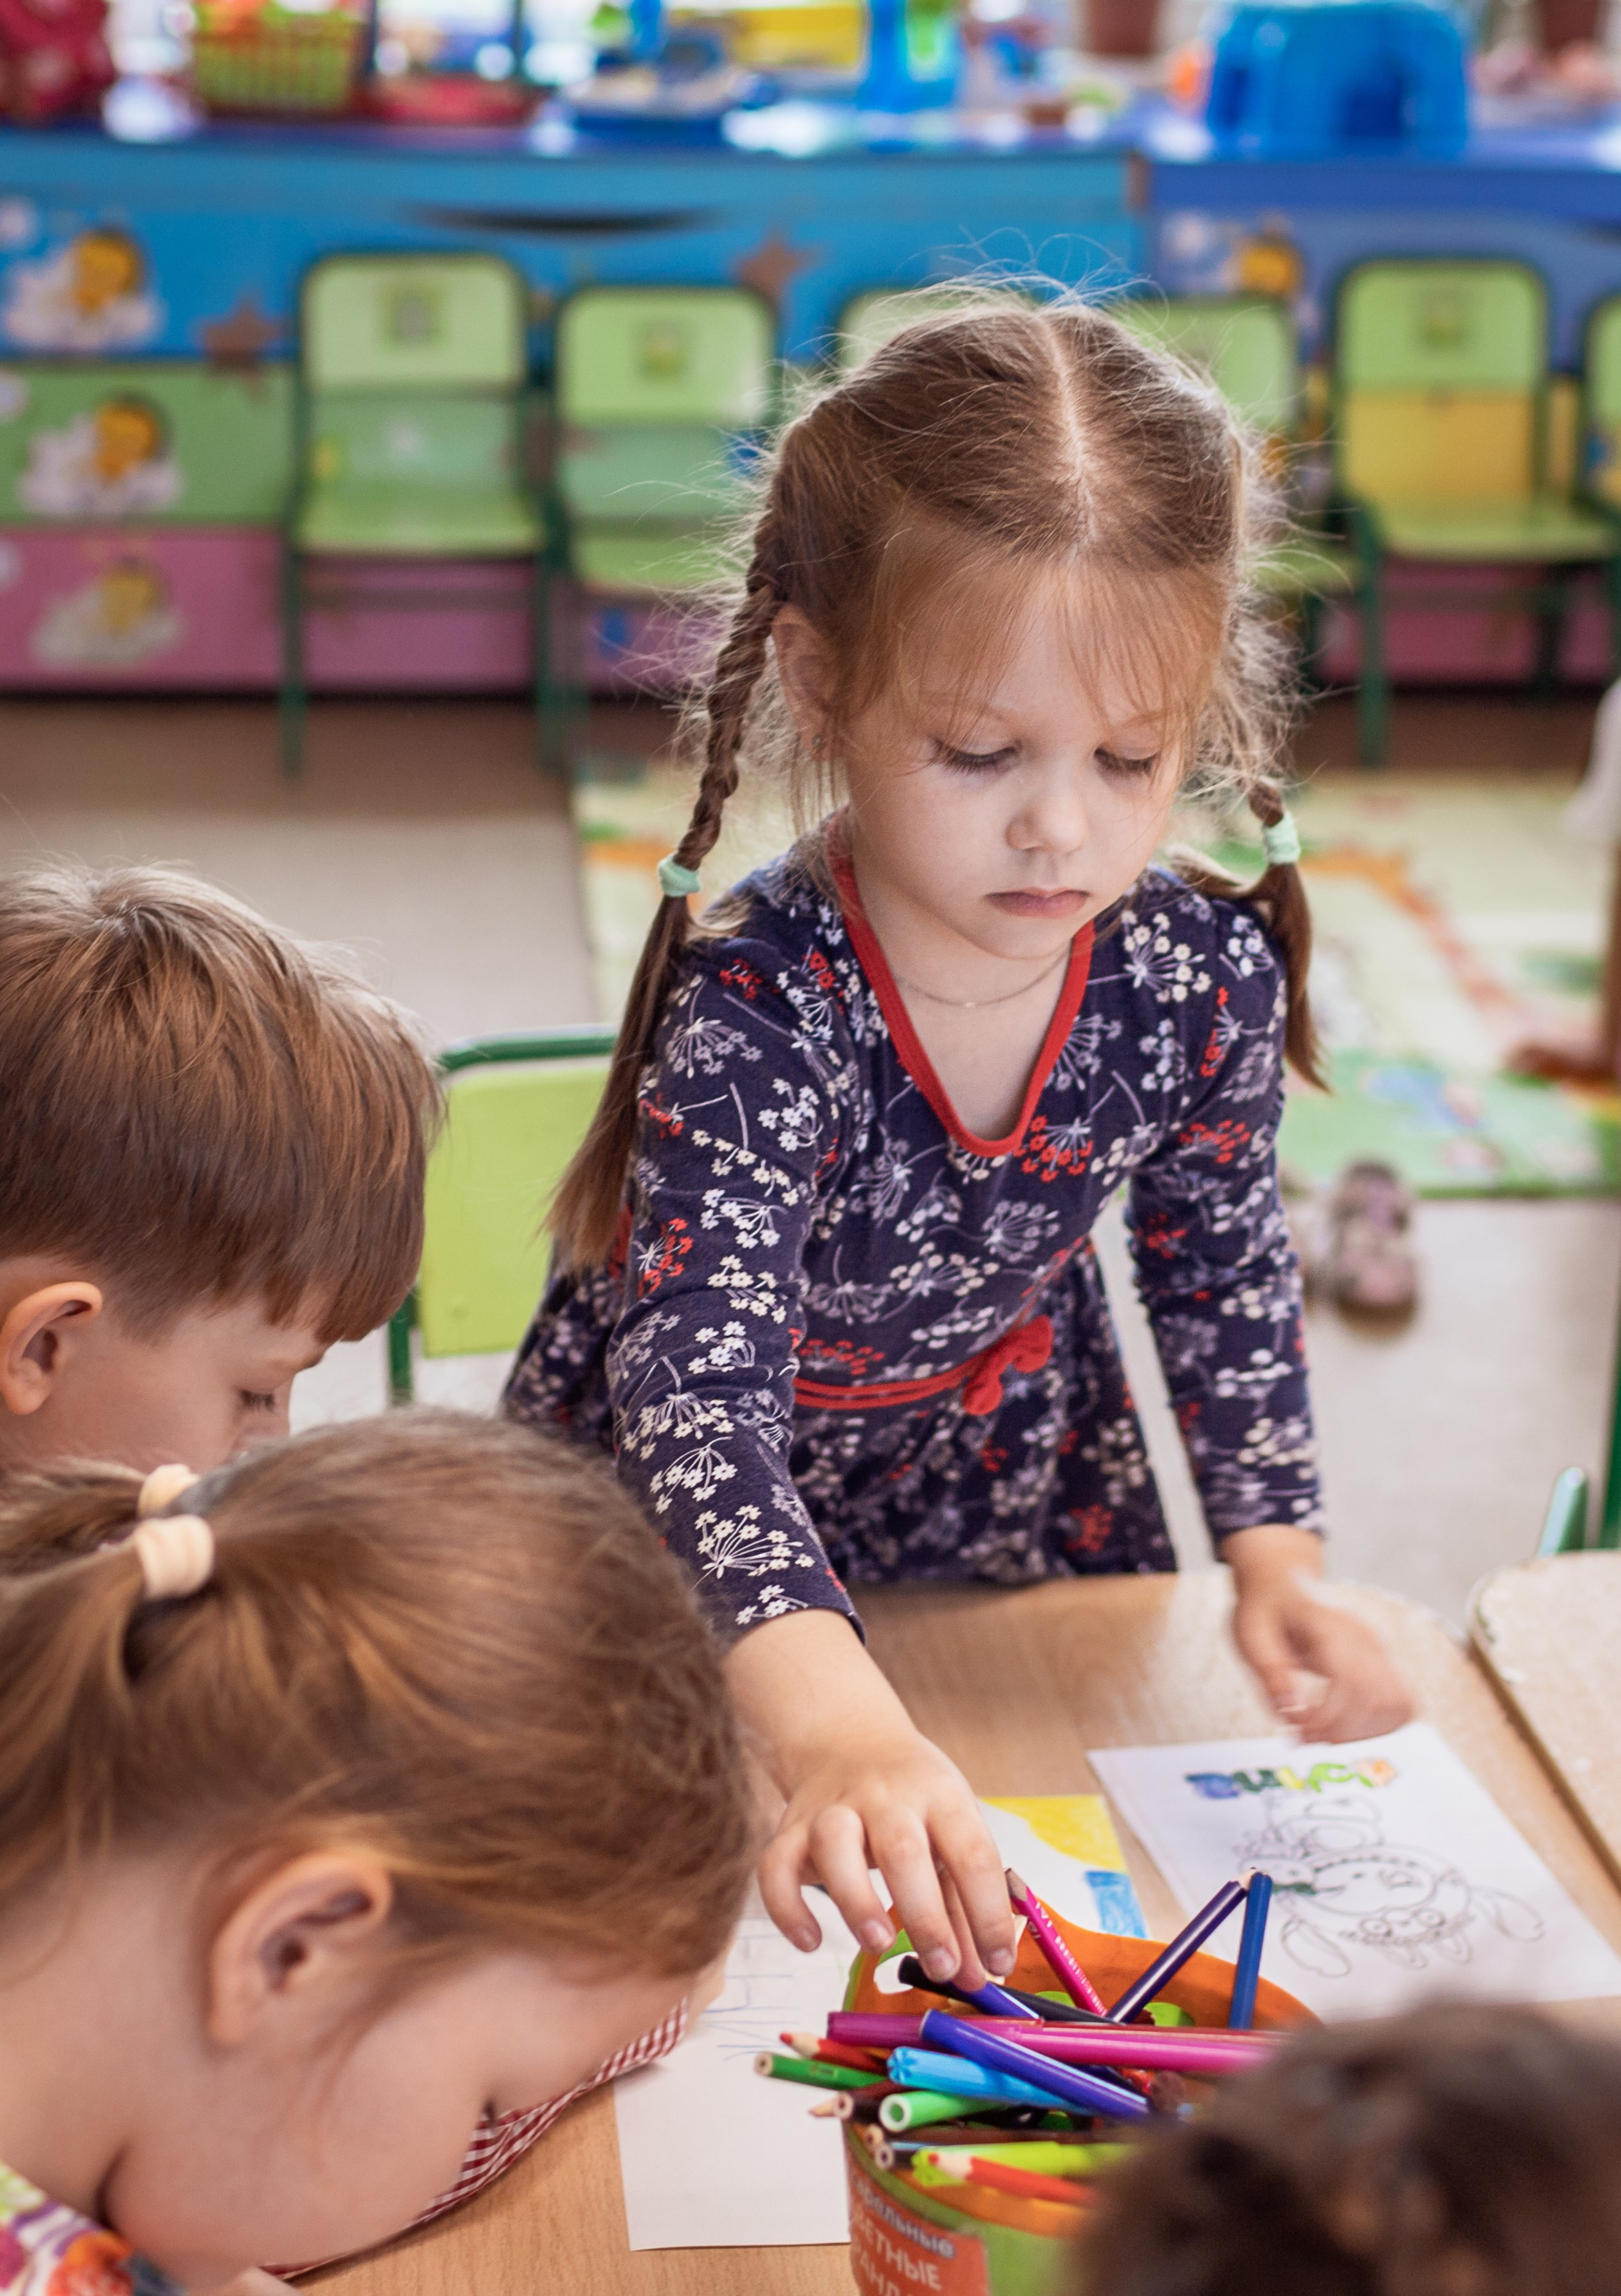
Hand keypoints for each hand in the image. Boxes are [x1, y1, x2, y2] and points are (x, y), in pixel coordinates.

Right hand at [725, 1609, 1016, 1986]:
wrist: (848, 1737)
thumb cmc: (914, 1800)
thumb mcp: (950, 1830)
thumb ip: (962, 1905)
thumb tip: (976, 1976)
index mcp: (939, 1795)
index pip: (972, 1852)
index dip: (988, 1912)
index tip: (998, 1964)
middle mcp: (886, 1795)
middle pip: (902, 1847)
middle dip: (924, 1913)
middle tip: (941, 1966)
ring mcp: (833, 1807)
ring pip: (834, 1843)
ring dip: (856, 1899)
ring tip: (878, 1943)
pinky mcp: (791, 1827)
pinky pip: (775, 1864)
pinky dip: (787, 1907)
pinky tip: (810, 1941)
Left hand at [1223, 1524, 1414, 1742]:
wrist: (1284, 1580)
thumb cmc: (1265, 1606)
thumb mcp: (1251, 1633)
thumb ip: (1270, 1671)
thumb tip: (1290, 1709)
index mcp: (1331, 1624)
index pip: (1349, 1682)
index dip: (1326, 1717)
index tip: (1296, 1729)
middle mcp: (1366, 1635)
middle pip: (1378, 1699)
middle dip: (1342, 1731)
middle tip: (1305, 1737)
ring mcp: (1380, 1647)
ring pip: (1397, 1705)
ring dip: (1363, 1732)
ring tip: (1326, 1733)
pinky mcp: (1385, 1660)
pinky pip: (1402, 1701)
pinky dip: (1380, 1724)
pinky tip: (1347, 1725)